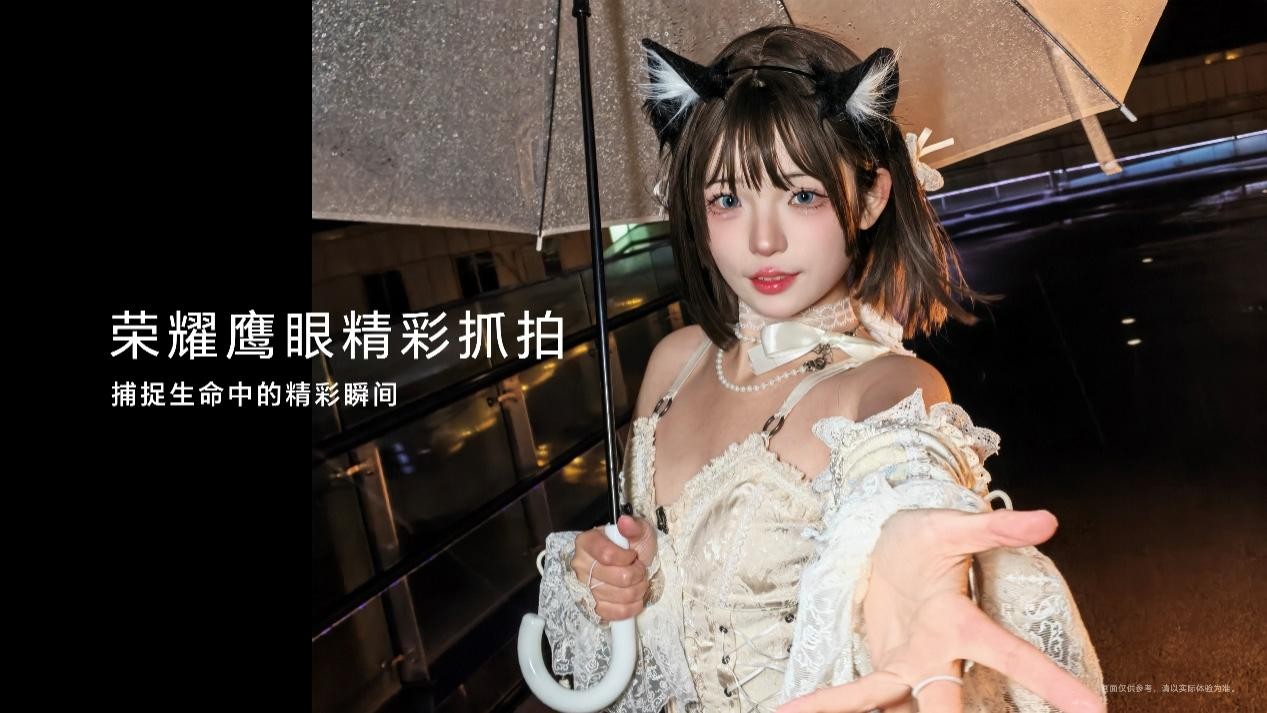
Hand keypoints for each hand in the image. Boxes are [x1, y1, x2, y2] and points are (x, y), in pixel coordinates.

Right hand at [570, 514, 657, 621]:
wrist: (628, 565)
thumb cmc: (631, 546)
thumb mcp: (637, 531)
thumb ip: (633, 526)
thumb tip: (625, 522)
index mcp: (587, 542)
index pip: (607, 556)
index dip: (627, 558)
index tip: (633, 555)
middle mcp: (580, 565)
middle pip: (618, 578)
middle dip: (638, 574)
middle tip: (640, 569)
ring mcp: (585, 588)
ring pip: (620, 596)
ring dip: (638, 590)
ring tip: (638, 582)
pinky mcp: (593, 608)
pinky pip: (615, 613)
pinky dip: (631, 607)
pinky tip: (635, 598)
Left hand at [777, 508, 1104, 712]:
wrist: (886, 545)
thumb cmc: (925, 535)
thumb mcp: (952, 526)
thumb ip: (994, 529)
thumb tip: (1047, 520)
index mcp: (961, 623)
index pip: (1011, 653)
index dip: (1050, 681)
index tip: (1092, 709)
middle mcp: (939, 655)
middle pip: (946, 701)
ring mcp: (909, 667)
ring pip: (897, 707)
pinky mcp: (884, 669)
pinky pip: (860, 696)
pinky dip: (831, 705)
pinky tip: (796, 711)